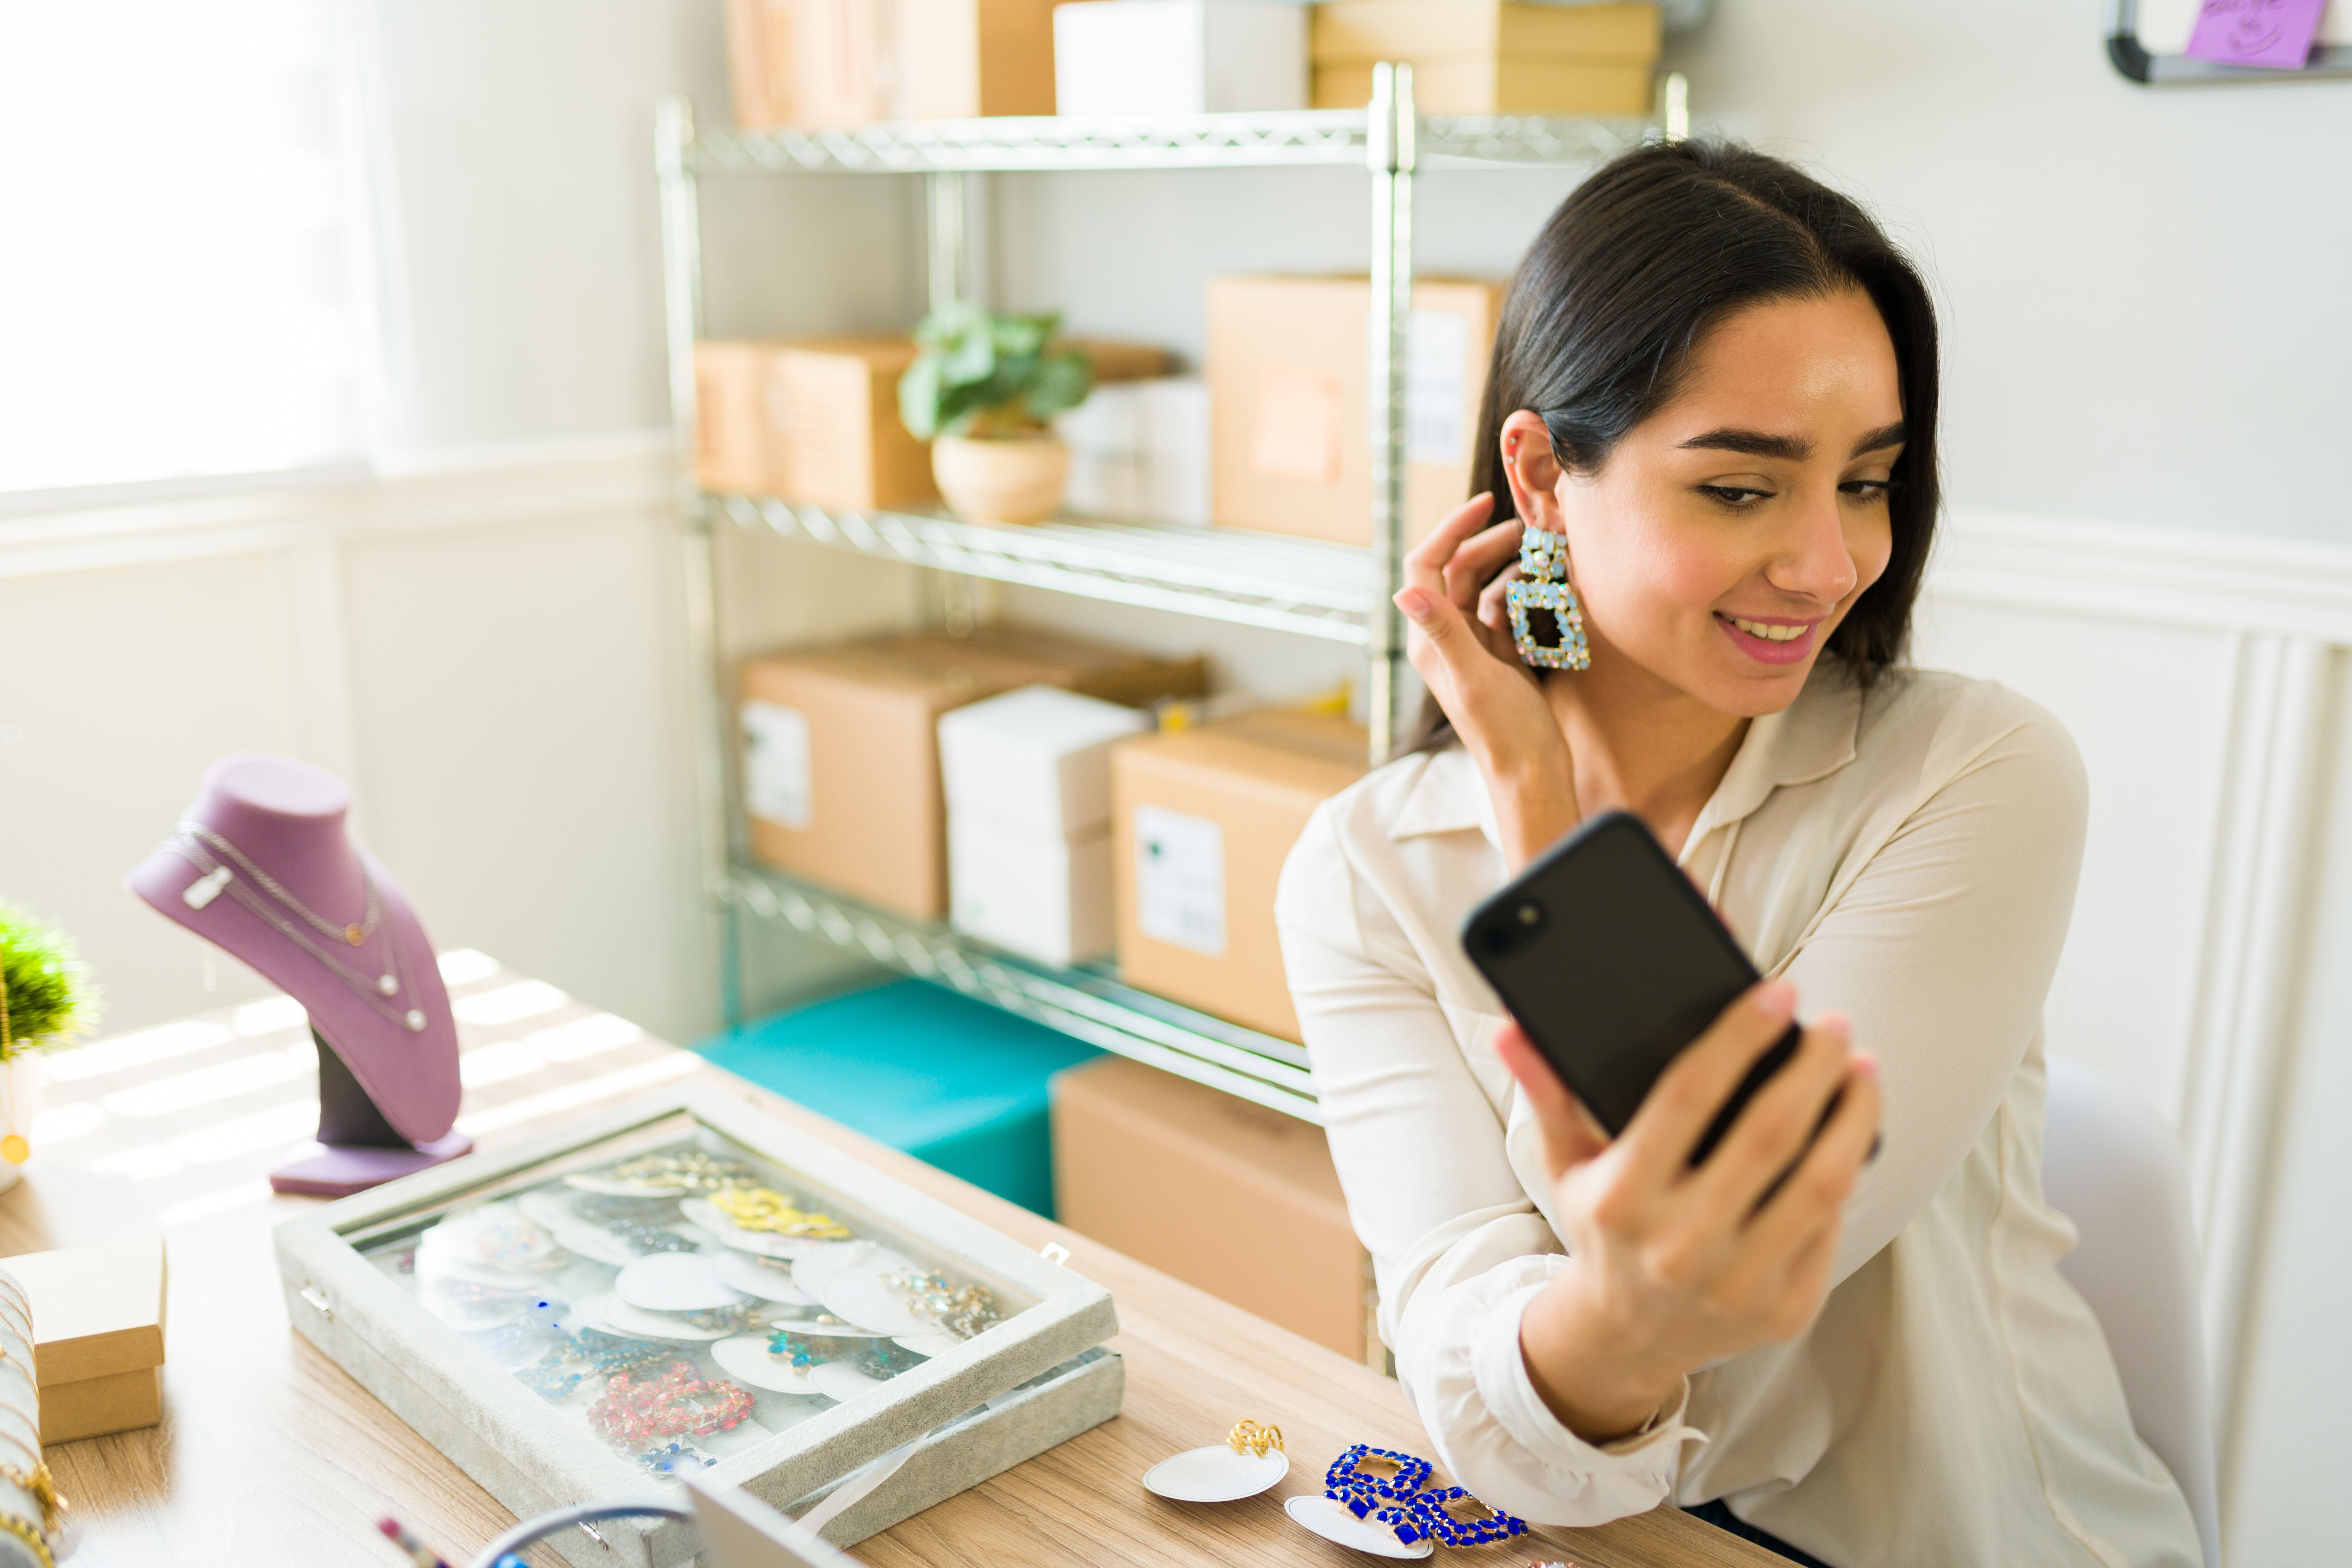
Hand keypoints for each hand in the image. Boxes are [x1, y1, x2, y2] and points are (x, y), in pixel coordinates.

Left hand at [1396, 494, 1578, 865]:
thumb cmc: (1505, 733)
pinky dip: (1524, 592)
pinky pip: (1506, 610)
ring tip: (1542, 549)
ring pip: (1484, 587)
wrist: (1533, 774)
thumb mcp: (1474, 678)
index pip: (1427, 568)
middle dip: (1487, 543)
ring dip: (1509, 565)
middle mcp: (1446, 639)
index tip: (1485, 504)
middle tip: (1527, 527)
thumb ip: (1445, 632)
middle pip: (1457, 571)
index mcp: (1431, 641)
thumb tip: (1405, 592)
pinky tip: (1546, 583)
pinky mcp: (1499, 656)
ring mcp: (1473, 647)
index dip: (1451, 530)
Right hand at [1498, 981, 1881, 1442]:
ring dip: (1852, 1113)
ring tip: (1861, 1067)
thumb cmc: (1602, 1230)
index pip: (1689, 1096)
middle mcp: (1679, 1244)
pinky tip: (1852, 1131)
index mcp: (1621, 1198)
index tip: (1779, 993)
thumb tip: (1513, 1028)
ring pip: (1820, 1182)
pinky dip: (1848, 1171)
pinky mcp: (1784, 1311)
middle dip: (1813, 1064)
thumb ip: (1546, 1092)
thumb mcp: (1564, 1163)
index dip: (1740, 1036)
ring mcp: (1737, 1283)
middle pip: (1768, 1131)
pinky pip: (1830, 1228)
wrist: (1626, 1339)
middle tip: (1833, 1022)